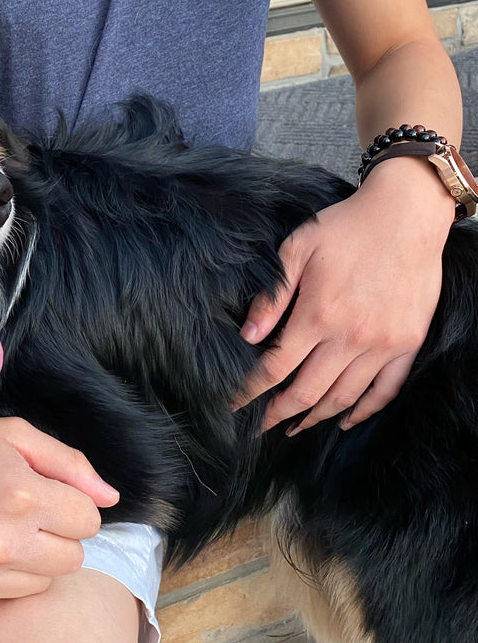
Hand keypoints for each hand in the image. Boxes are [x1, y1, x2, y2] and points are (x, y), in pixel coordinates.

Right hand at [0, 414, 118, 617]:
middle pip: (73, 558)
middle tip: (25, 512)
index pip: (89, 520)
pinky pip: (5, 598)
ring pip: (43, 581)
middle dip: (58, 533)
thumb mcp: (15, 435)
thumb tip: (111, 497)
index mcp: (22, 495)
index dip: (72, 504)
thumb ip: (70, 464)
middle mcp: (2, 542)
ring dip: (31, 558)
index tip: (47, 493)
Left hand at [233, 157, 453, 432]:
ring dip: (316, 417)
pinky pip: (385, 390)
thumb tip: (248, 336)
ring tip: (295, 426)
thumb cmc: (345, 227)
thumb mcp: (297, 249)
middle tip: (261, 427)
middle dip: (279, 413)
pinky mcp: (408, 343)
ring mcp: (383, 344)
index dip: (251, 390)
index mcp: (318, 314)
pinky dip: (364, 411)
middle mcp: (351, 337)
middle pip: (307, 391)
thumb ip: (272, 296)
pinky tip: (345, 420)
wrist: (404, 215)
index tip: (234, 404)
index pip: (275, 367)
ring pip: (344, 397)